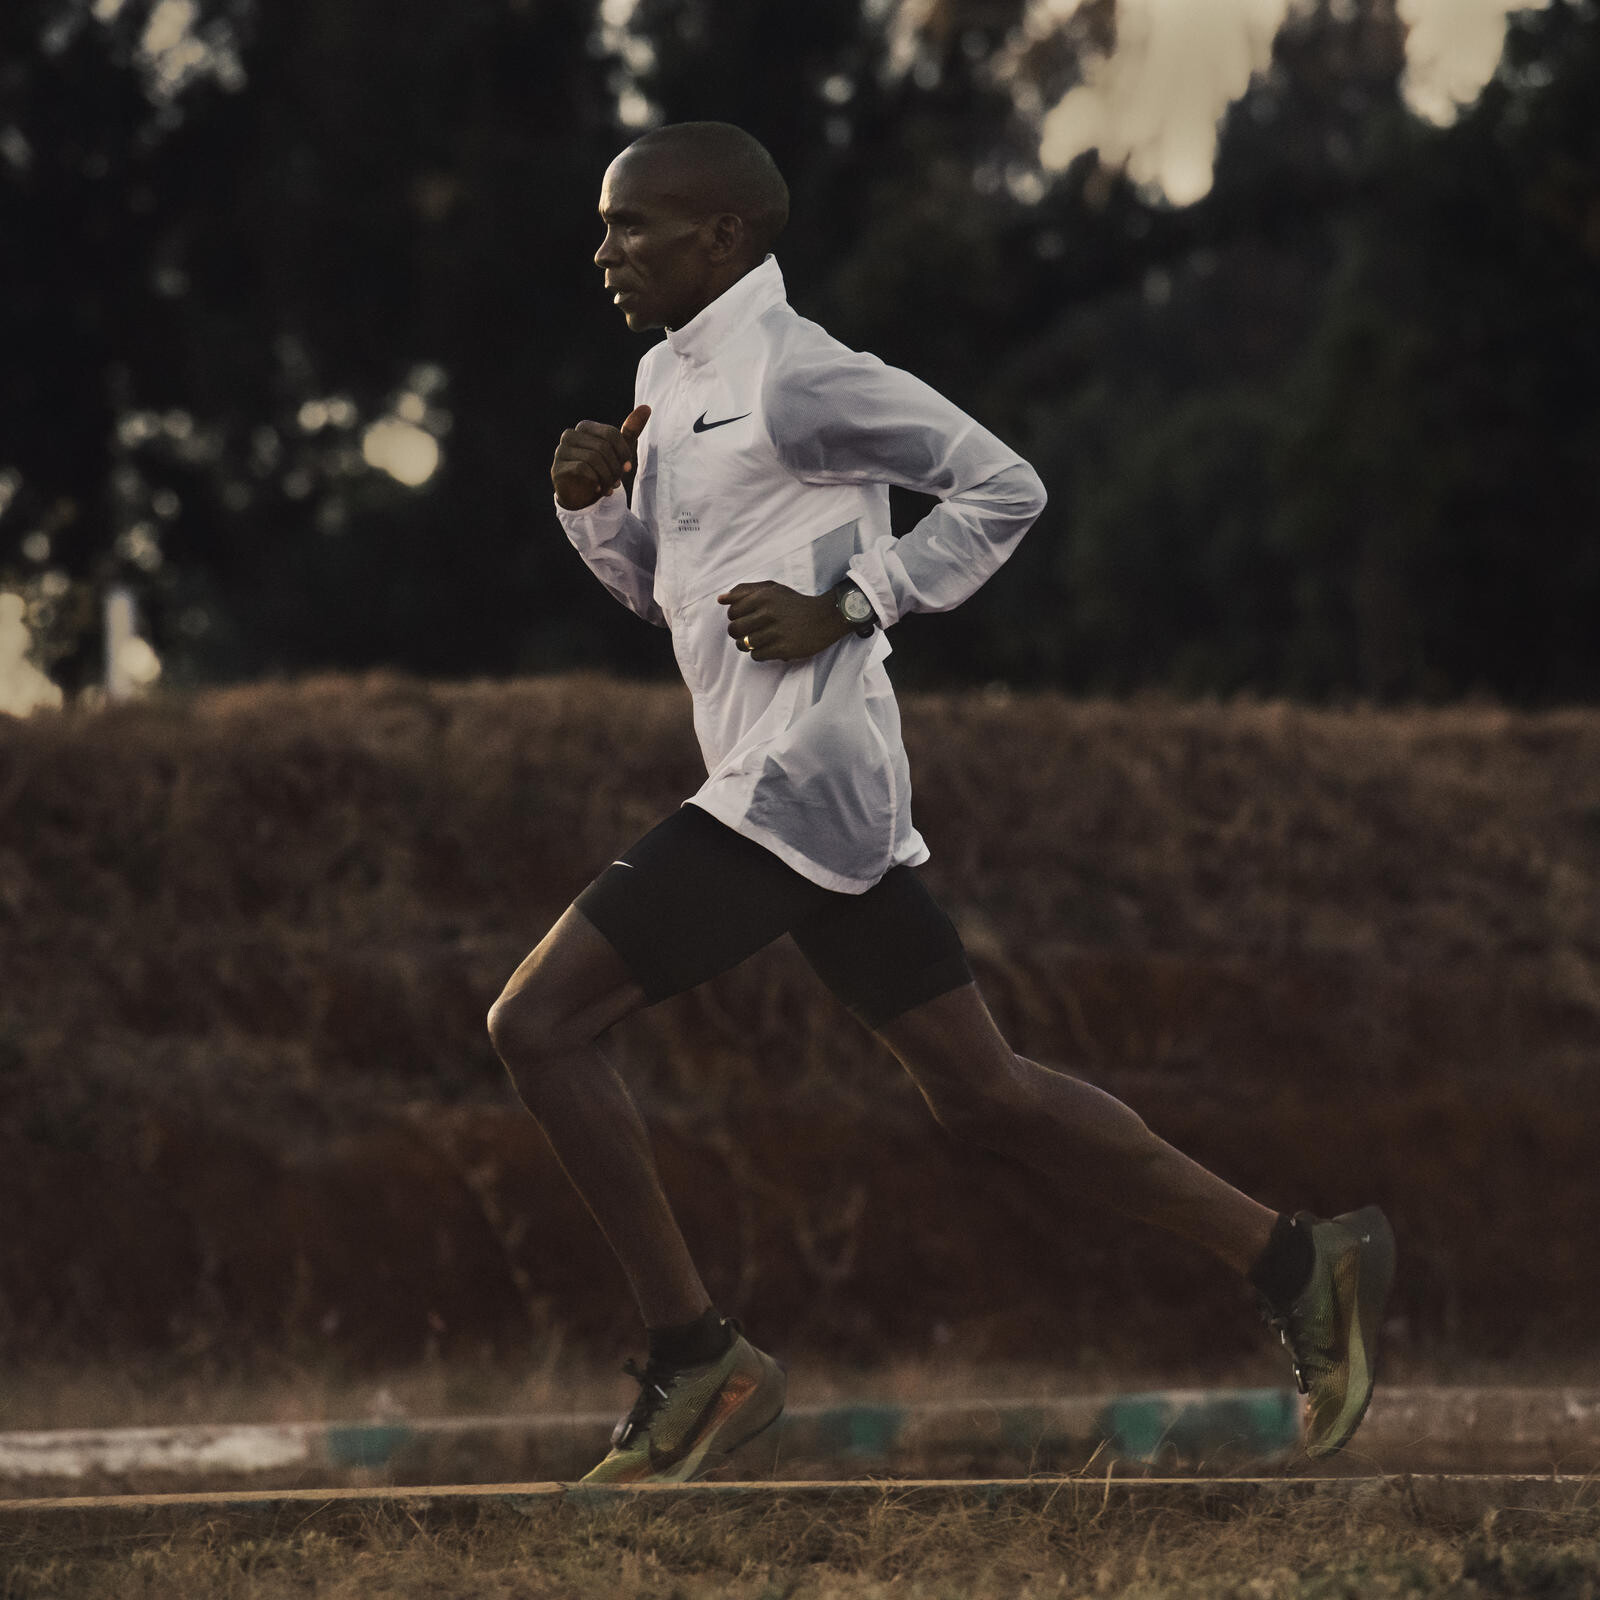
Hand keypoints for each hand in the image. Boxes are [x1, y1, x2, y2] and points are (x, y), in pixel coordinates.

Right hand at [552, 405, 650, 509]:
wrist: (582, 496)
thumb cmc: (601, 469)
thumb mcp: (619, 450)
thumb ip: (631, 430)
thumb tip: (647, 407)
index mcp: (585, 427)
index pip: (611, 434)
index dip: (623, 452)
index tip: (627, 467)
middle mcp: (570, 435)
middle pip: (603, 446)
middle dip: (615, 468)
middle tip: (618, 481)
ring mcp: (561, 451)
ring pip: (593, 458)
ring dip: (607, 477)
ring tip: (610, 487)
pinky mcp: (557, 468)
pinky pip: (582, 469)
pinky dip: (595, 481)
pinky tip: (597, 489)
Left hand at [718, 581, 854, 662]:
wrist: (824, 618)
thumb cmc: (794, 603)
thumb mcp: (772, 589)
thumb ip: (744, 591)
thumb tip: (720, 599)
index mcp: (764, 596)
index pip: (732, 612)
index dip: (736, 617)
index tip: (747, 618)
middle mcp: (769, 613)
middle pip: (734, 630)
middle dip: (738, 633)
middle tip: (750, 632)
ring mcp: (776, 632)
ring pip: (744, 645)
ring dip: (748, 645)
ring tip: (760, 640)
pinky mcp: (784, 649)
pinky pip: (756, 655)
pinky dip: (760, 653)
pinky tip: (770, 646)